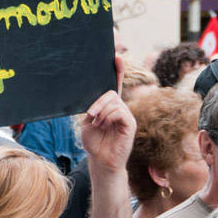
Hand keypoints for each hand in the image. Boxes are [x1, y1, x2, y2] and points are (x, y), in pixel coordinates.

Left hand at [79, 56, 134, 172]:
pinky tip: (104, 125)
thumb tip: (95, 99)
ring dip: (101, 112)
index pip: (115, 85)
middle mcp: (120, 108)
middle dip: (98, 102)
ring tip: (98, 125)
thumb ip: (92, 108)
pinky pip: (119, 111)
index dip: (117, 71)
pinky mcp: (130, 123)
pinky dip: (108, 117)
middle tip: (91, 116)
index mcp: (110, 106)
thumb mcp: (87, 122)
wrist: (100, 160)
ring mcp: (126, 115)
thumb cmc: (94, 142)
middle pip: (111, 92)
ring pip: (114, 102)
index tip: (116, 56)